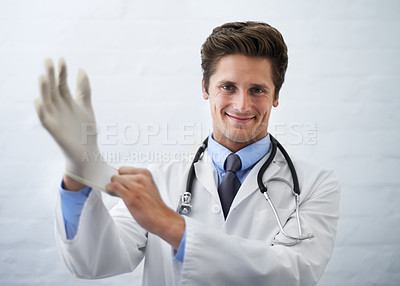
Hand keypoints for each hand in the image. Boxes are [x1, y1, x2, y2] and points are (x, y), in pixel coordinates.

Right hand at [35, 58, 116, 189]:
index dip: (62, 72)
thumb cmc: (86, 129)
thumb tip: (81, 69)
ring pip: (47, 101)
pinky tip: (39, 101)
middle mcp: (59, 107)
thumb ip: (84, 89)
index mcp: (67, 101)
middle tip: (48, 60)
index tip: (62, 59)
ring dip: (44, 89)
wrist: (88, 150)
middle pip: (53, 88)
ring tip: (42, 77)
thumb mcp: (86, 106)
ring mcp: (55, 117)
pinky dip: (41, 110)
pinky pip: (44, 119)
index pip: (62, 83)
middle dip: (51, 75)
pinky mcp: (53, 129)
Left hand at [106, 166, 184, 249]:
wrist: (162, 218)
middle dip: (116, 182)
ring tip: (117, 194)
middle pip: (118, 174)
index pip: (123, 169)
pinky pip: (113, 186)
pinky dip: (110, 189)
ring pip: (115, 179)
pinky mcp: (131, 196)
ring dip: (112, 187)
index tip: (119, 182)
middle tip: (118, 191)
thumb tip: (120, 181)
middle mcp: (141, 178)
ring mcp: (136, 186)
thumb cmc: (154, 206)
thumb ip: (136, 182)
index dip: (120, 177)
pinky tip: (112, 193)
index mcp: (146, 174)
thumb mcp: (147, 187)